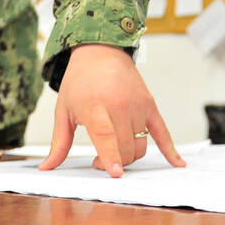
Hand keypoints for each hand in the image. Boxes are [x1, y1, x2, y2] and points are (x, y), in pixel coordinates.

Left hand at [38, 44, 185, 175]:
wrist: (101, 51)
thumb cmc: (79, 81)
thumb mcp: (63, 111)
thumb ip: (59, 143)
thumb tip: (46, 168)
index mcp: (95, 106)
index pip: (106, 135)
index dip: (111, 156)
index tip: (116, 173)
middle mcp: (119, 105)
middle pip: (126, 146)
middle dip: (115, 163)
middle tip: (99, 162)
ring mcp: (137, 105)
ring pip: (140, 145)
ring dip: (129, 157)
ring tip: (114, 154)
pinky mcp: (150, 105)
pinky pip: (163, 132)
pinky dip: (171, 150)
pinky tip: (177, 164)